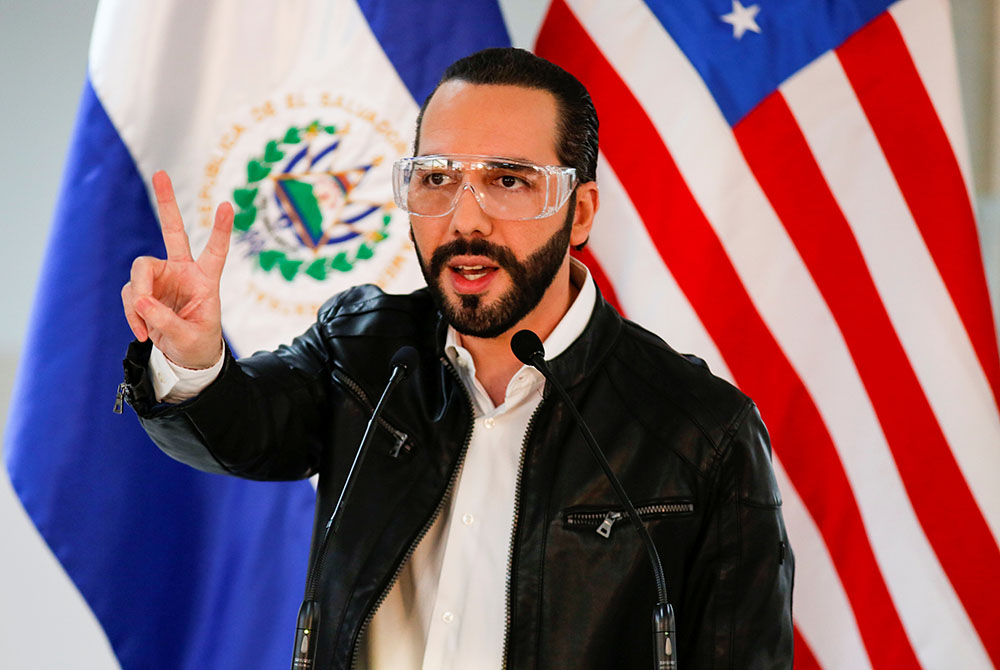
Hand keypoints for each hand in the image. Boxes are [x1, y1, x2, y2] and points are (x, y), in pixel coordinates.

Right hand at [121, 171, 233, 368]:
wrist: (184, 356)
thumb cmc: (197, 343)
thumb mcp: (189, 337)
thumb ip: (166, 320)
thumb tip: (140, 301)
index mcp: (206, 279)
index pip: (216, 250)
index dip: (221, 230)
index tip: (227, 205)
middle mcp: (183, 271)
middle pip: (172, 231)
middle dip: (165, 202)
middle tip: (160, 173)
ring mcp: (161, 278)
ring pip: (139, 274)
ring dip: (138, 301)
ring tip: (145, 328)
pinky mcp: (143, 290)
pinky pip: (131, 296)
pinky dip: (133, 314)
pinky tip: (142, 333)